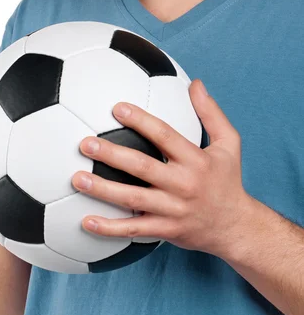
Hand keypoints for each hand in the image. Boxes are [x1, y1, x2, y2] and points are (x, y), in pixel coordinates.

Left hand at [71, 79, 251, 259]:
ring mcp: (173, 210)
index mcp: (196, 160)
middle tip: (86, 143)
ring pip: (133, 199)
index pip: (164, 136)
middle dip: (112, 154)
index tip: (116, 108)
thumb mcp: (229, 143)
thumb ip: (211, 113)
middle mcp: (183, 184)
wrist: (236, 227)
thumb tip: (196, 83)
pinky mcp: (165, 230)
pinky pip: (133, 230)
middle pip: (142, 167)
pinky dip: (109, 228)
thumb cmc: (228, 180)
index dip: (140, 120)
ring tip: (77, 179)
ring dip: (103, 190)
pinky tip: (86, 221)